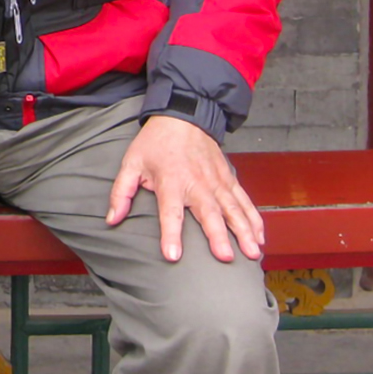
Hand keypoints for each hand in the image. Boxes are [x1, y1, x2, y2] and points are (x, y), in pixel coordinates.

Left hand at [108, 115, 263, 263]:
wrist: (184, 115)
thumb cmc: (156, 142)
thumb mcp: (131, 162)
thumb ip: (121, 192)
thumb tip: (111, 219)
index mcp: (171, 181)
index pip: (171, 212)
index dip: (171, 234)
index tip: (173, 256)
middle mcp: (197, 183)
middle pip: (209, 213)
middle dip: (218, 236)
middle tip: (225, 258)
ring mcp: (217, 181)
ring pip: (233, 209)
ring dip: (244, 231)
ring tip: (253, 253)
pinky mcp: (228, 179)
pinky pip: (244, 201)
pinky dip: (254, 218)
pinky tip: (260, 237)